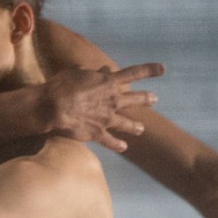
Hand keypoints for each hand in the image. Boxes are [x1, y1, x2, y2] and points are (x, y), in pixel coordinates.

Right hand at [42, 63, 163, 151]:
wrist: (54, 107)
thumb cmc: (63, 85)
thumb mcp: (78, 73)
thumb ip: (93, 74)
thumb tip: (104, 70)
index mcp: (108, 83)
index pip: (134, 73)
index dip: (149, 70)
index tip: (163, 69)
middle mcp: (113, 100)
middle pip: (135, 99)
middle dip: (146, 98)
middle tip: (154, 99)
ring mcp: (107, 118)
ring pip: (127, 123)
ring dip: (135, 126)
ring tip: (141, 129)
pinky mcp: (98, 133)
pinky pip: (111, 141)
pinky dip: (118, 145)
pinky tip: (124, 148)